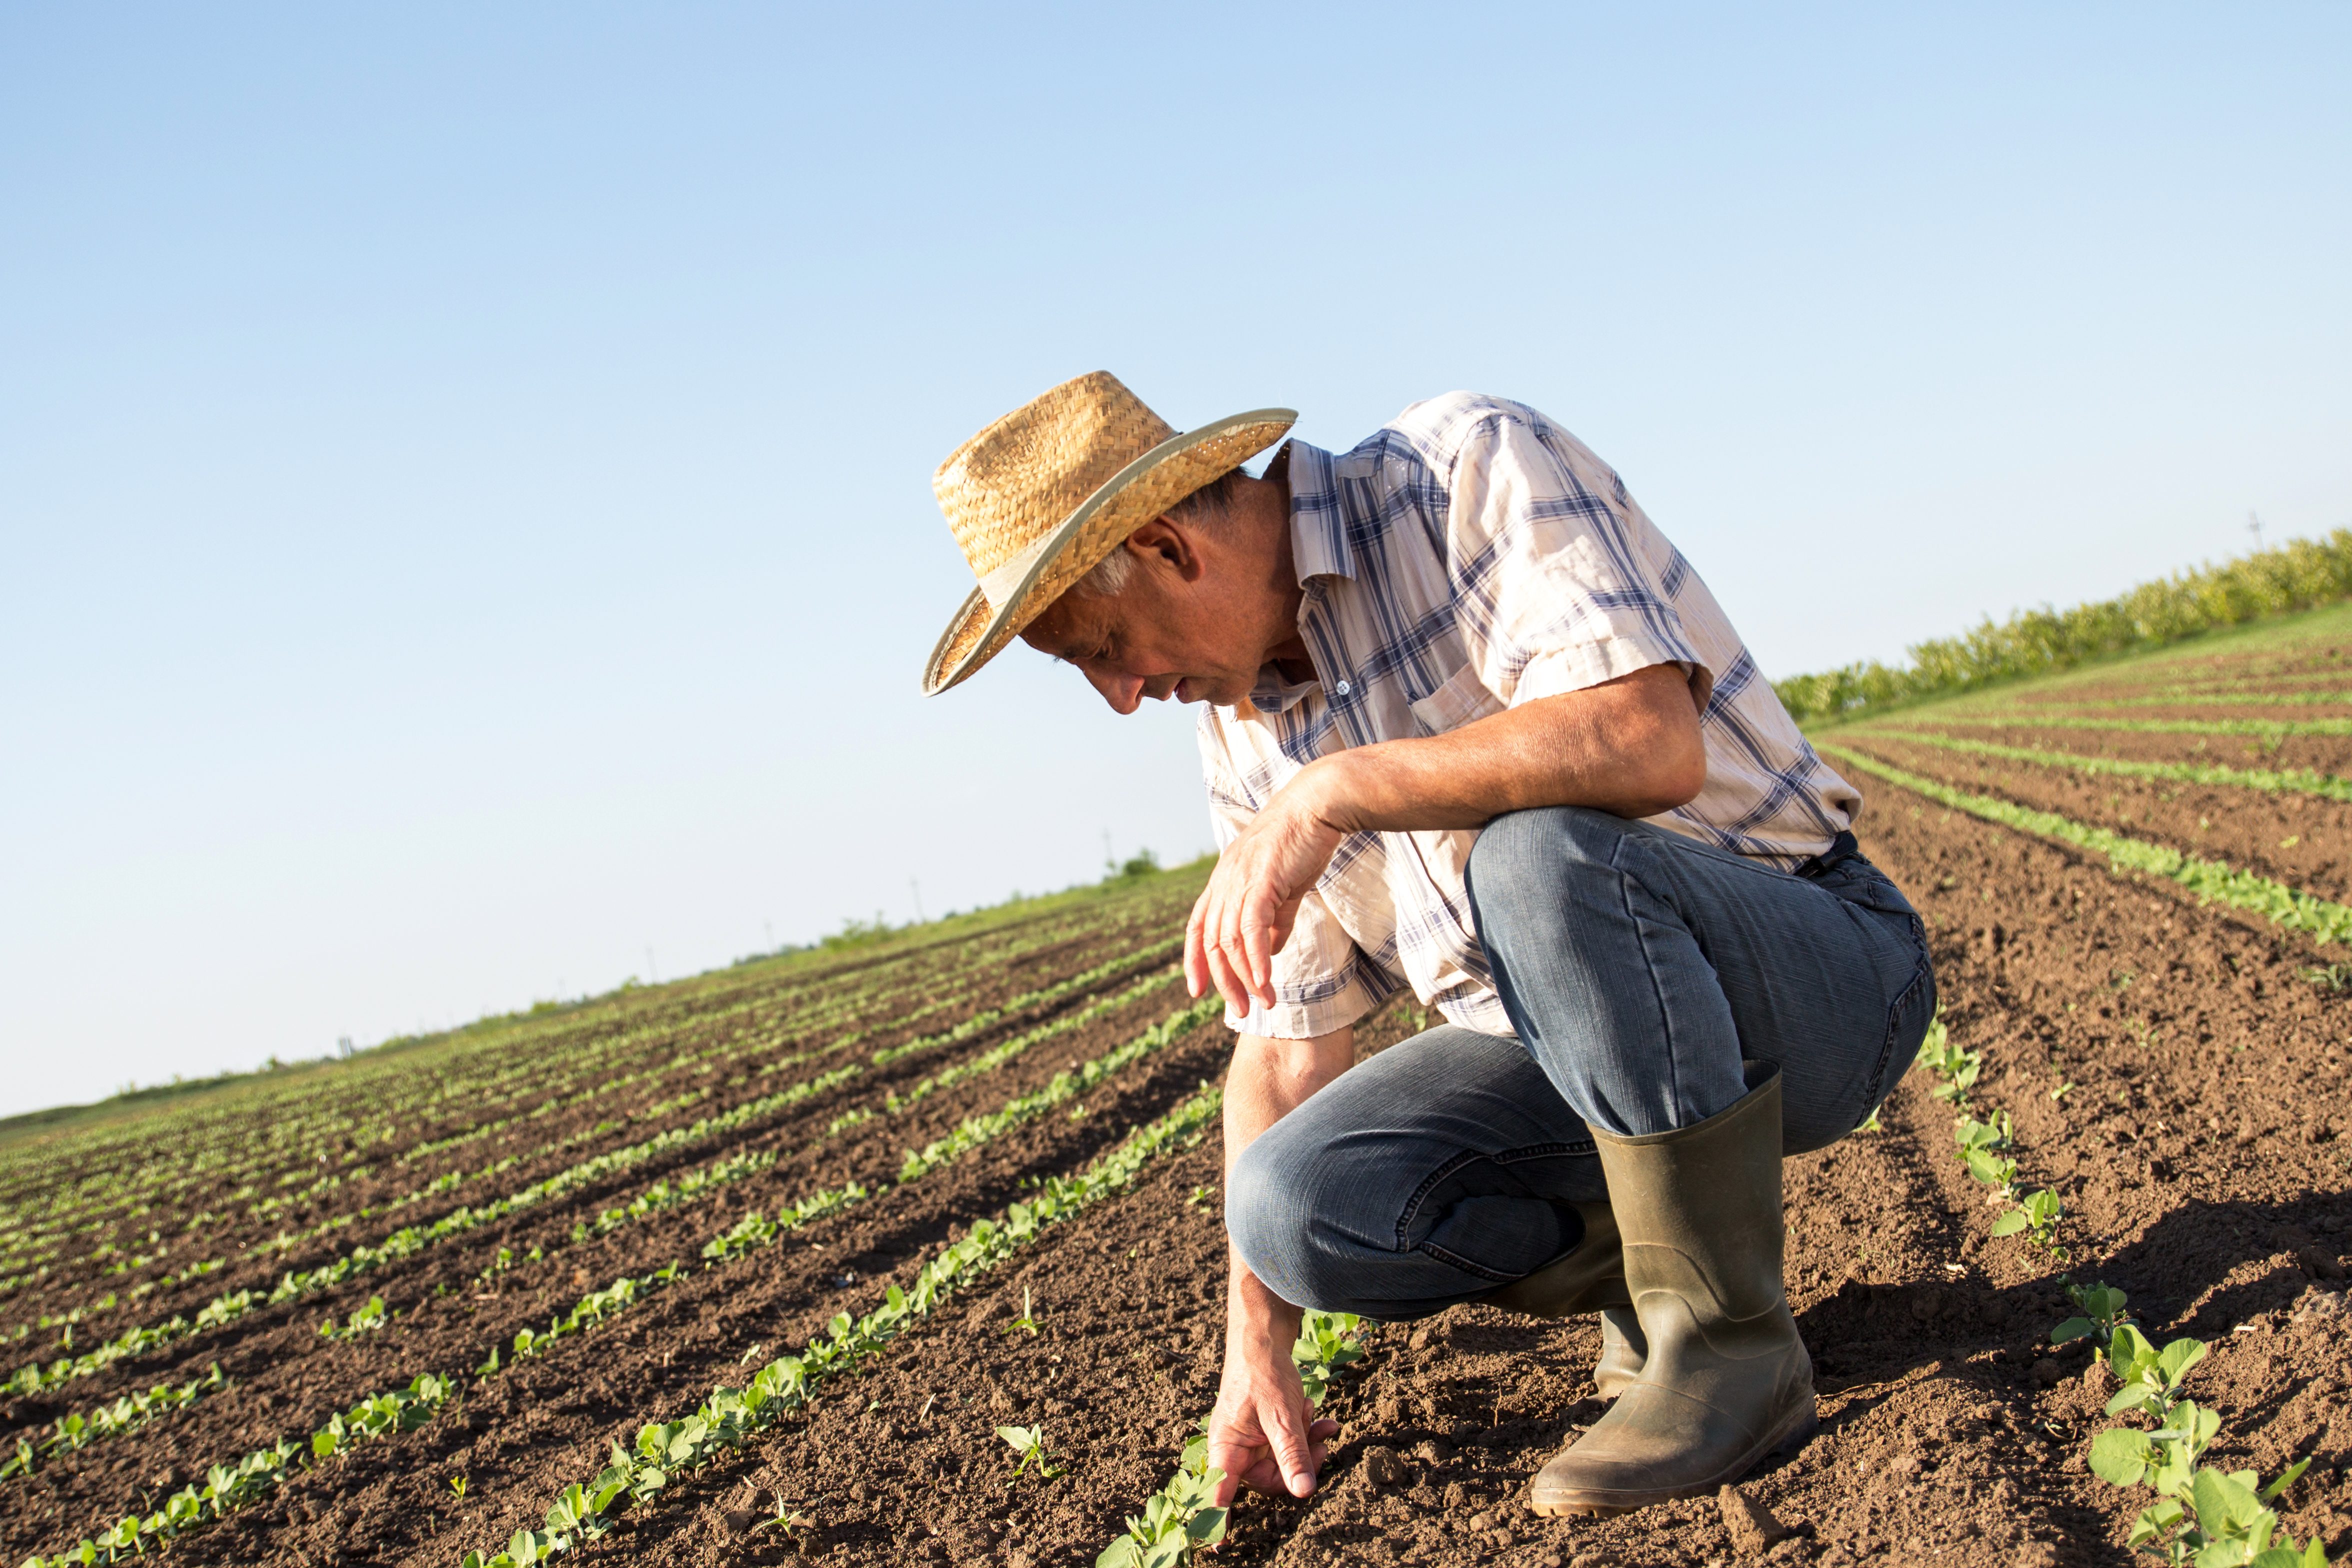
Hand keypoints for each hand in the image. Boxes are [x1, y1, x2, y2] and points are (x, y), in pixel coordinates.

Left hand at [1186, 762, 1348, 1016]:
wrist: (1318, 805)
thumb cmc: (1303, 842)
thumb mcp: (1285, 887)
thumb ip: (1275, 920)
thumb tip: (1271, 951)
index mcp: (1225, 880)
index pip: (1198, 927)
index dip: (1194, 960)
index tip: (1197, 991)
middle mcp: (1224, 881)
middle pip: (1211, 942)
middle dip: (1224, 981)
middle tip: (1241, 1010)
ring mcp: (1239, 880)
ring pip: (1230, 940)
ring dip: (1246, 977)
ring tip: (1264, 1002)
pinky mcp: (1260, 880)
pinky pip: (1251, 929)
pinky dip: (1256, 959)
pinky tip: (1265, 981)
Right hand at [1207, 1280, 1337, 1503]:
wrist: (1264, 1337)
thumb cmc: (1262, 1372)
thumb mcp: (1282, 1415)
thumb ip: (1292, 1454)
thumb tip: (1304, 1491)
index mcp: (1226, 1447)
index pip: (1220, 1493)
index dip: (1220, 1521)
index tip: (1220, 1546)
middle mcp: (1235, 1448)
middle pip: (1270, 1480)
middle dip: (1299, 1462)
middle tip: (1321, 1443)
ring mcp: (1250, 1440)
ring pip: (1284, 1461)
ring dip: (1306, 1443)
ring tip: (1319, 1421)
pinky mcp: (1264, 1430)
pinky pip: (1288, 1444)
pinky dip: (1305, 1432)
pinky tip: (1317, 1415)